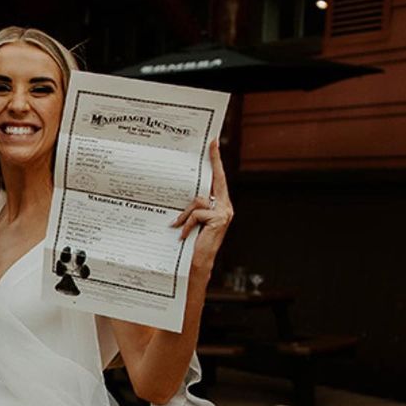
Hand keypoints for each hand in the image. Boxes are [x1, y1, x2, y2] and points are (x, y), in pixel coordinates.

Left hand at [173, 138, 232, 270]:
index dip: (217, 162)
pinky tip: (183, 235)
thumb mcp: (192, 220)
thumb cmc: (192, 242)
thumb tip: (185, 194)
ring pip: (198, 201)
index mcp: (220, 205)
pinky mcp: (219, 219)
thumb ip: (194, 207)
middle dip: (214, 161)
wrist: (198, 263)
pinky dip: (187, 224)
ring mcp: (224, 212)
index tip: (214, 144)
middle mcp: (225, 207)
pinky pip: (196, 214)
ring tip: (179, 227)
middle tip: (212, 142)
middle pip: (217, 180)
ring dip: (186, 215)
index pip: (218, 180)